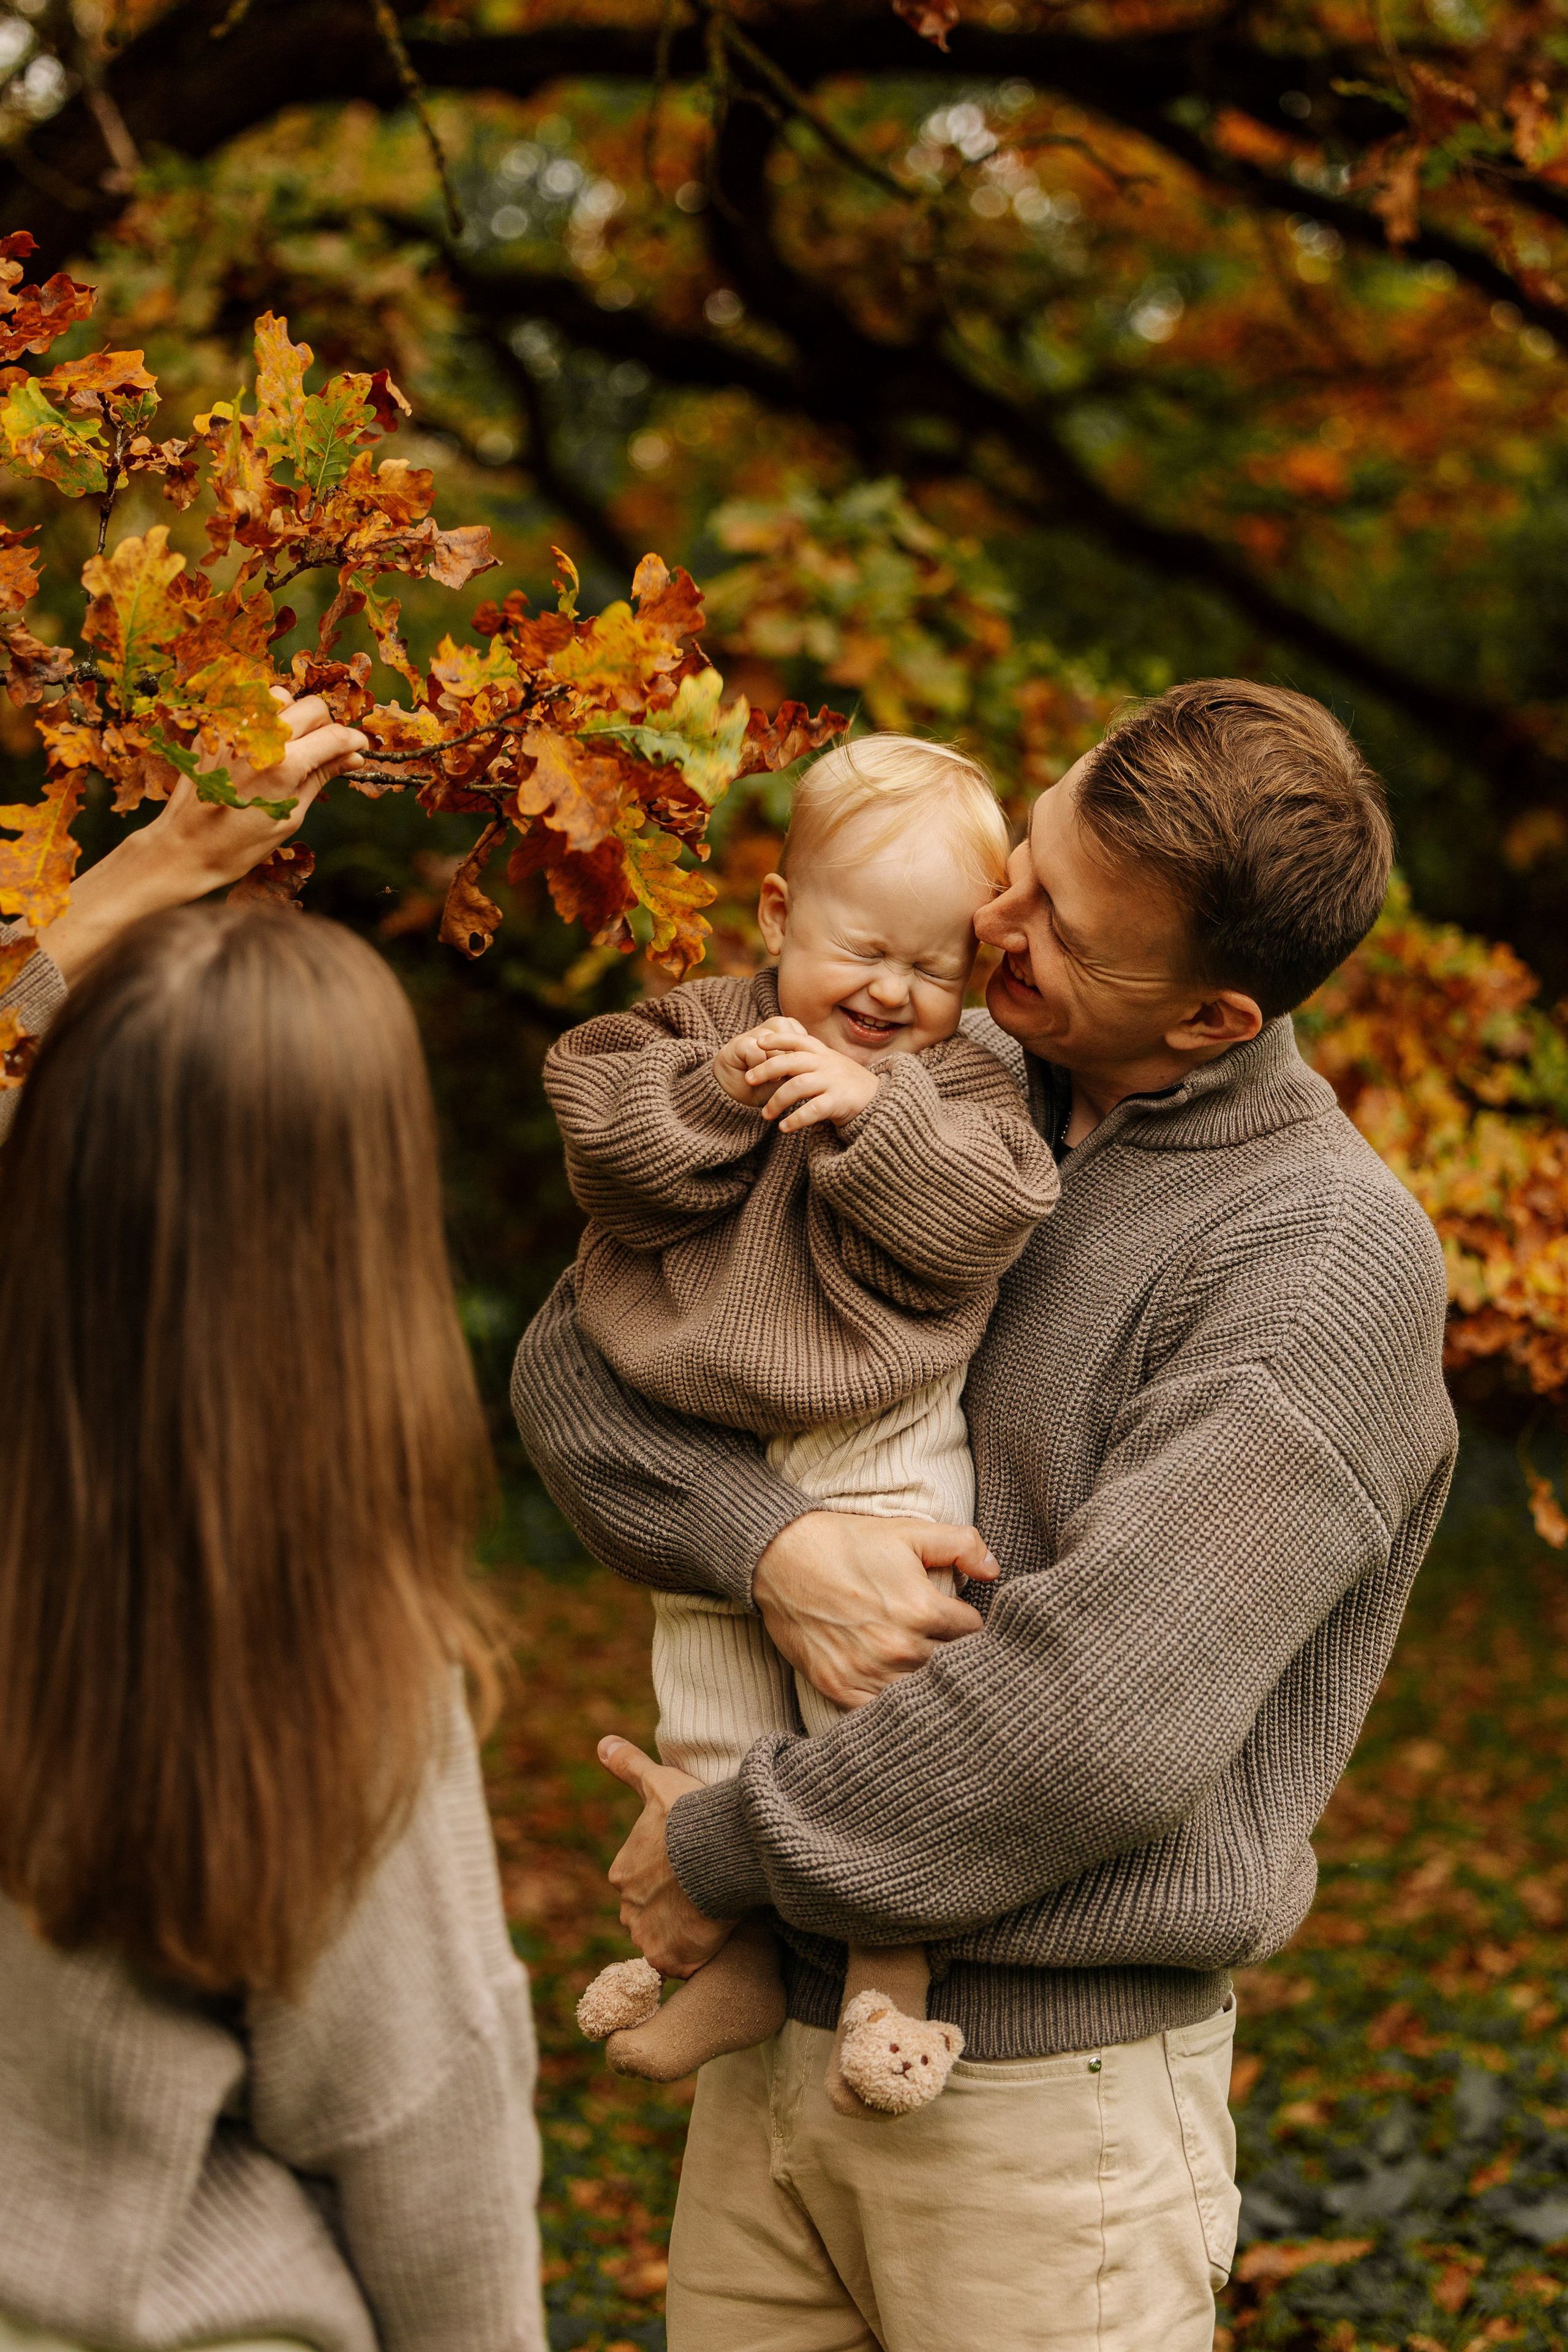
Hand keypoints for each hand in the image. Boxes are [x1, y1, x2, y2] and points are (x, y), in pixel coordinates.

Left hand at [33, 693, 368, 982]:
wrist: (185, 848)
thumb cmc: (240, 845)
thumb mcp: (291, 816)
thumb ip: (320, 778)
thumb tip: (352, 758)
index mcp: (284, 766)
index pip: (335, 736)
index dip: (353, 741)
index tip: (359, 748)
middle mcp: (259, 739)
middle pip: (311, 708)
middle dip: (326, 725)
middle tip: (326, 748)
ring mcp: (233, 729)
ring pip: (279, 697)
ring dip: (293, 715)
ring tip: (292, 743)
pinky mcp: (213, 729)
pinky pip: (247, 707)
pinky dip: (263, 719)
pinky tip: (262, 744)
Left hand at [598, 1735, 737, 1976]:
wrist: (719, 1847)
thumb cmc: (690, 1814)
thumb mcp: (659, 1782)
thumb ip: (630, 1765)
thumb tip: (602, 1743)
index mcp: (623, 1873)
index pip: (642, 1883)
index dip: (668, 1877)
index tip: (691, 1868)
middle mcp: (628, 1909)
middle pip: (651, 1915)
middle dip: (673, 1909)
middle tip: (704, 1893)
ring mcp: (649, 1937)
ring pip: (666, 1942)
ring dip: (684, 1934)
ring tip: (714, 1914)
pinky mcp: (672, 1960)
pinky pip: (684, 1965)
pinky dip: (697, 1957)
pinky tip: (716, 1938)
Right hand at [712, 1015, 811, 1108]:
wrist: (738, 1104)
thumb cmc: (767, 1091)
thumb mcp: (789, 1080)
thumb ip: (801, 1067)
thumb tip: (815, 1064)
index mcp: (781, 1038)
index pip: (798, 1032)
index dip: (801, 1052)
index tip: (797, 1072)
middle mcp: (766, 1033)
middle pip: (786, 1027)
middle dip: (789, 1054)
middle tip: (786, 1075)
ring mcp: (750, 1037)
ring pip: (771, 1037)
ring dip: (775, 1060)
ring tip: (772, 1078)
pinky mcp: (736, 1045)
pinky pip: (754, 1048)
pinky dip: (759, 1064)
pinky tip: (755, 1077)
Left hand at [718, 1020, 881, 1133]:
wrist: (879, 1100)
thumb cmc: (847, 1083)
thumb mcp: (829, 1065)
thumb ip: (808, 1061)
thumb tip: (778, 1061)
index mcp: (822, 1053)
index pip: (797, 1038)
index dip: (777, 1038)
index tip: (759, 1041)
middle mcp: (826, 1064)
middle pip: (790, 1061)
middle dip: (766, 1069)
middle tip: (748, 1080)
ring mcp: (832, 1082)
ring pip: (796, 1087)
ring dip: (776, 1101)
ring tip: (765, 1114)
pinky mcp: (838, 1102)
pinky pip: (811, 1110)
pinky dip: (795, 1120)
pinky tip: (784, 1128)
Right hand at [753, 1511, 998, 1709]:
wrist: (779, 1557)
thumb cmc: (847, 1542)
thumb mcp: (909, 1531)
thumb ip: (961, 1543)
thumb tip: (995, 1570)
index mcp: (922, 1610)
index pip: (974, 1634)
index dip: (972, 1626)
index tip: (963, 1623)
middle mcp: (898, 1648)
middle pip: (951, 1670)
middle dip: (955, 1659)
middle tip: (950, 1651)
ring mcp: (866, 1672)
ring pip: (920, 1697)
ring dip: (927, 1687)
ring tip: (926, 1674)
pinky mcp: (838, 1688)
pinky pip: (880, 1715)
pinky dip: (891, 1708)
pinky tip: (896, 1693)